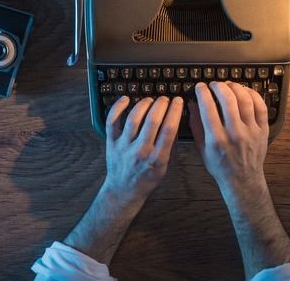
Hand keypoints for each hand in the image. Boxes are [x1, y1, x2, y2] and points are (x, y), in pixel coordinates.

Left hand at [63, 95, 182, 263]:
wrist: (124, 191)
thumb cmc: (147, 178)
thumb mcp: (166, 166)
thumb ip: (171, 145)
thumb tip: (175, 120)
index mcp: (157, 158)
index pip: (169, 129)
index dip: (175, 111)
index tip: (178, 100)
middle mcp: (141, 151)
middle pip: (152, 120)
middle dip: (161, 104)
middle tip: (165, 98)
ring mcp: (124, 146)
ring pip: (134, 119)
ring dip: (143, 105)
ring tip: (150, 100)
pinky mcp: (111, 143)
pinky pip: (112, 122)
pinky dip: (117, 108)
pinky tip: (125, 99)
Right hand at [190, 82, 289, 278]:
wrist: (242, 180)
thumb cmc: (219, 166)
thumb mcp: (202, 149)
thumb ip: (196, 125)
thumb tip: (191, 104)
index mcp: (216, 139)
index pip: (208, 107)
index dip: (202, 92)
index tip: (200, 87)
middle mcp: (234, 134)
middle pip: (228, 100)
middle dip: (218, 86)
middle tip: (213, 84)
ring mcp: (251, 131)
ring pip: (245, 100)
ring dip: (235, 87)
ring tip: (228, 85)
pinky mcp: (262, 130)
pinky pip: (260, 106)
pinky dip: (252, 94)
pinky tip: (244, 91)